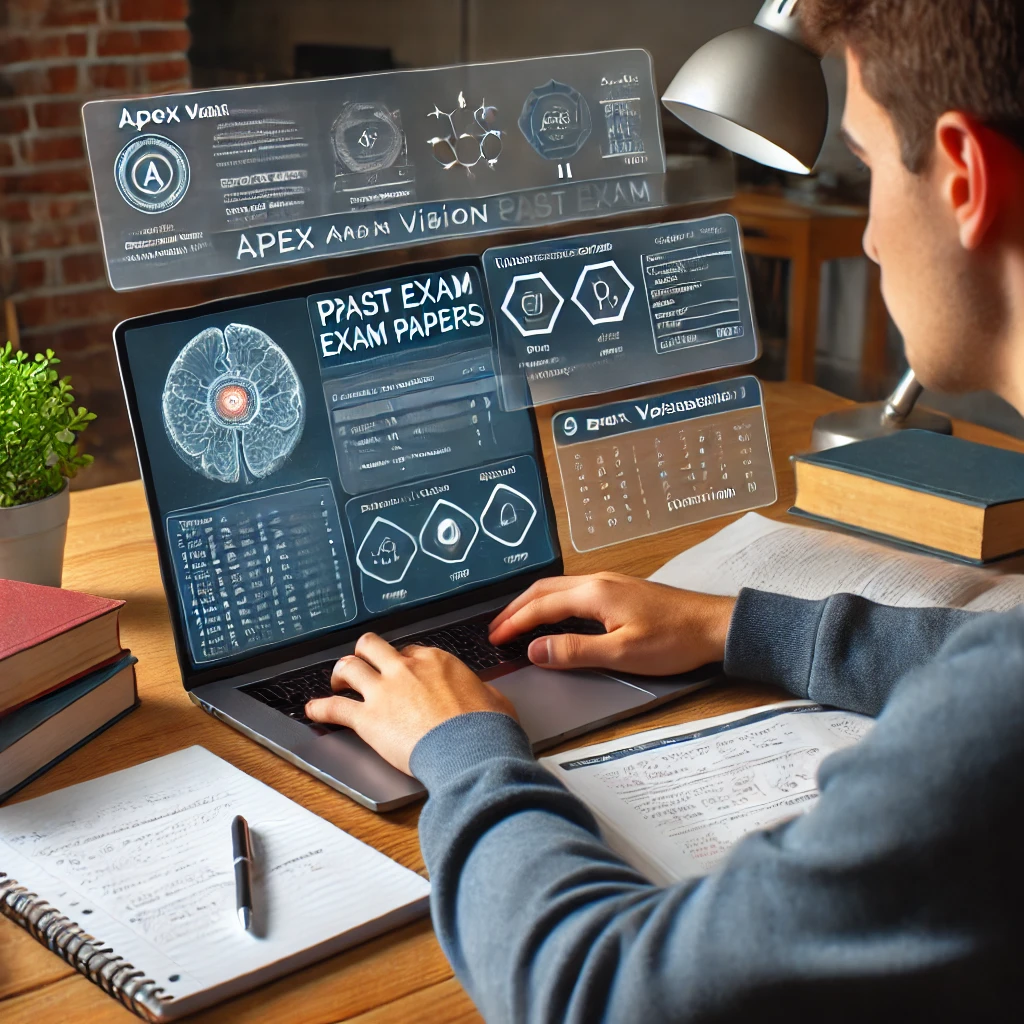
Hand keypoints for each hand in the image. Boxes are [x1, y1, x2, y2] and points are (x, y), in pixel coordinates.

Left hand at [304, 633, 517, 775]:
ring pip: (349, 666)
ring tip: (336, 683)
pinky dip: (320, 708)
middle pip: (373, 646)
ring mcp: (384, 691)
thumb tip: (485, 697)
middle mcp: (406, 669)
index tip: (401, 673)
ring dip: (340, 674)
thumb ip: (481, 693)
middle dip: (366, 654)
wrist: (472, 750)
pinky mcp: (369, 719)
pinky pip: (334, 707)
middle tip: (363, 666)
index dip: (402, 663)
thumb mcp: (494, 699)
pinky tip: (313, 710)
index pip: (410, 651)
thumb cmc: (486, 729)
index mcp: (436, 661)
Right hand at [488, 572, 735, 675]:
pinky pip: (574, 590)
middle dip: (516, 608)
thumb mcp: (621, 653)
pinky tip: (553, 616)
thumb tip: (535, 649)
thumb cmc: (673, 641)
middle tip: (495, 628)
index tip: (494, 637)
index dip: (514, 622)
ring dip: (533, 603)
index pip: (541, 606)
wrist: (713, 625)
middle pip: (544, 589)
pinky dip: (553, 602)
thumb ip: (575, 651)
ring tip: (516, 621)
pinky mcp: (621, 589)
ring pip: (559, 587)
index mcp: (594, 593)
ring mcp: (610, 582)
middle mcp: (598, 581)